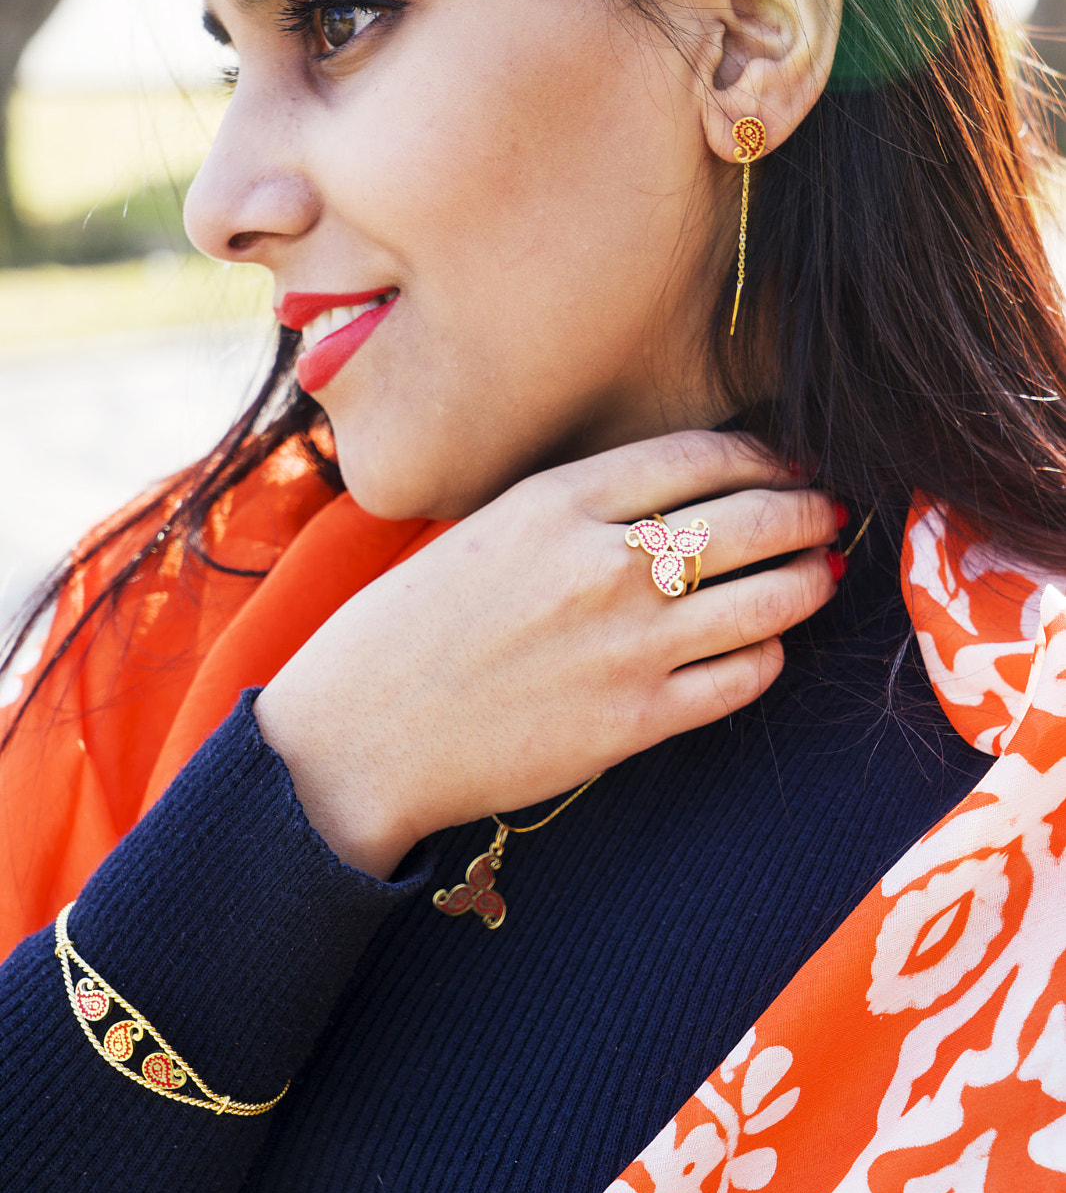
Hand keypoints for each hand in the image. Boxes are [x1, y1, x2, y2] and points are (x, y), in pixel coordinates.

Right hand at [254, 431, 840, 875]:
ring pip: (768, 599)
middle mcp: (603, 565)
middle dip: (808, 509)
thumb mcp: (482, 531)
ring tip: (821, 572)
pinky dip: (769, 656)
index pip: (703, 455)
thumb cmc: (405, 629)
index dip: (765, 454)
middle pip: (754, 519)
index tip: (785, 461)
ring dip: (810, 580)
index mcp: (558, 503)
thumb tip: (671, 497)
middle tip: (827, 510)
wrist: (361, 738)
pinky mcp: (635, 723)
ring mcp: (627, 647)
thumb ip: (574, 507)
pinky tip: (763, 648)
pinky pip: (743, 679)